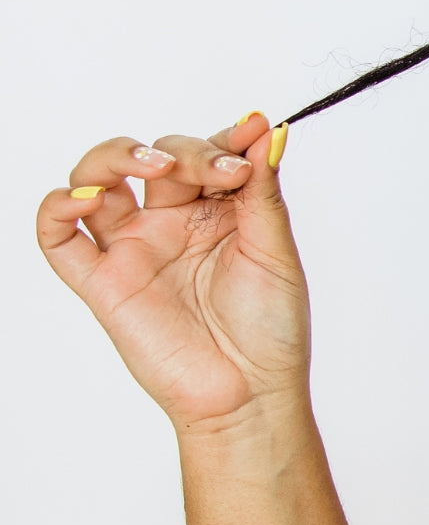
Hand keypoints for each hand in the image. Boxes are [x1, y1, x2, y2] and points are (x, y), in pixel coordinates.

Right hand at [37, 114, 310, 432]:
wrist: (249, 394)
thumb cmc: (270, 328)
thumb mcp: (275, 250)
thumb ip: (263, 191)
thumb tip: (270, 131)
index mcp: (219, 210)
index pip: (208, 153)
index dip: (225, 138)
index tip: (252, 130)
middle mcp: (172, 221)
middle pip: (159, 156)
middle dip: (187, 152)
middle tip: (221, 171)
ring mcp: (135, 248)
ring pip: (98, 179)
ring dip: (116, 156)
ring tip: (154, 166)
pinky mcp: (102, 281)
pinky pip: (59, 237)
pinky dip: (58, 207)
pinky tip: (87, 199)